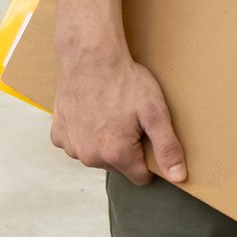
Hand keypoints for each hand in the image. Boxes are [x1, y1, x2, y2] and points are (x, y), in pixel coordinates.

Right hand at [49, 45, 184, 185]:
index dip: (150, 160)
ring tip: (113, 114)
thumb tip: (178, 177)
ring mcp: (70, 146)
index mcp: (114, 155)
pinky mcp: (58, 135)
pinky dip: (86, 133)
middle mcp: (88, 157)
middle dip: (128, 148)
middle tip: (132, 120)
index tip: (151, 138)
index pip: (140, 176)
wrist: (91, 59)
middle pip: (118, 166)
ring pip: (97, 155)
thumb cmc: (126, 83)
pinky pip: (78, 143)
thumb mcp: (156, 113)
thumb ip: (167, 148)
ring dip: (106, 141)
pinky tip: (94, 113)